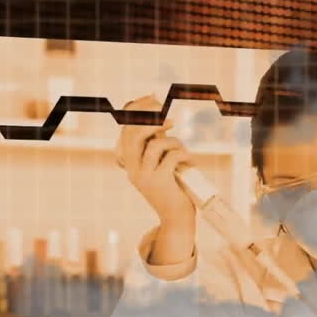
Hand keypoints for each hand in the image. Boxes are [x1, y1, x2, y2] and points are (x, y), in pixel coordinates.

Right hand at [117, 95, 196, 226]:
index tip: (152, 98)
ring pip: (154, 145)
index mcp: (129, 163)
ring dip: (173, 141)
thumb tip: (161, 116)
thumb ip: (157, 144)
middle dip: (151, 119)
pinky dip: (183, 154)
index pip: (126, 130)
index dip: (137, 111)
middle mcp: (132, 169)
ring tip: (183, 148)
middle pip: (134, 134)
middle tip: (169, 116)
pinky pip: (171, 157)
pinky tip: (190, 161)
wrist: (176, 218)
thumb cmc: (172, 188)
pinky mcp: (159, 182)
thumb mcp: (160, 164)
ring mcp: (144, 176)